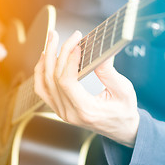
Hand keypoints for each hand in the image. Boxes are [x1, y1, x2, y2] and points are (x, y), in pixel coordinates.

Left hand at [34, 30, 139, 147]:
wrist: (122, 129)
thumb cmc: (124, 112)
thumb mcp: (123, 91)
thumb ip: (108, 72)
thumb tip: (97, 52)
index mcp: (85, 110)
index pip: (67, 82)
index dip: (69, 60)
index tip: (77, 44)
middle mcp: (69, 113)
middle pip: (54, 78)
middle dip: (58, 52)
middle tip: (65, 36)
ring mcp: (61, 111)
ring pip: (44, 82)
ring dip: (46, 58)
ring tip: (51, 40)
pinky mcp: (59, 108)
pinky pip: (42, 90)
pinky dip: (41, 73)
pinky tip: (45, 59)